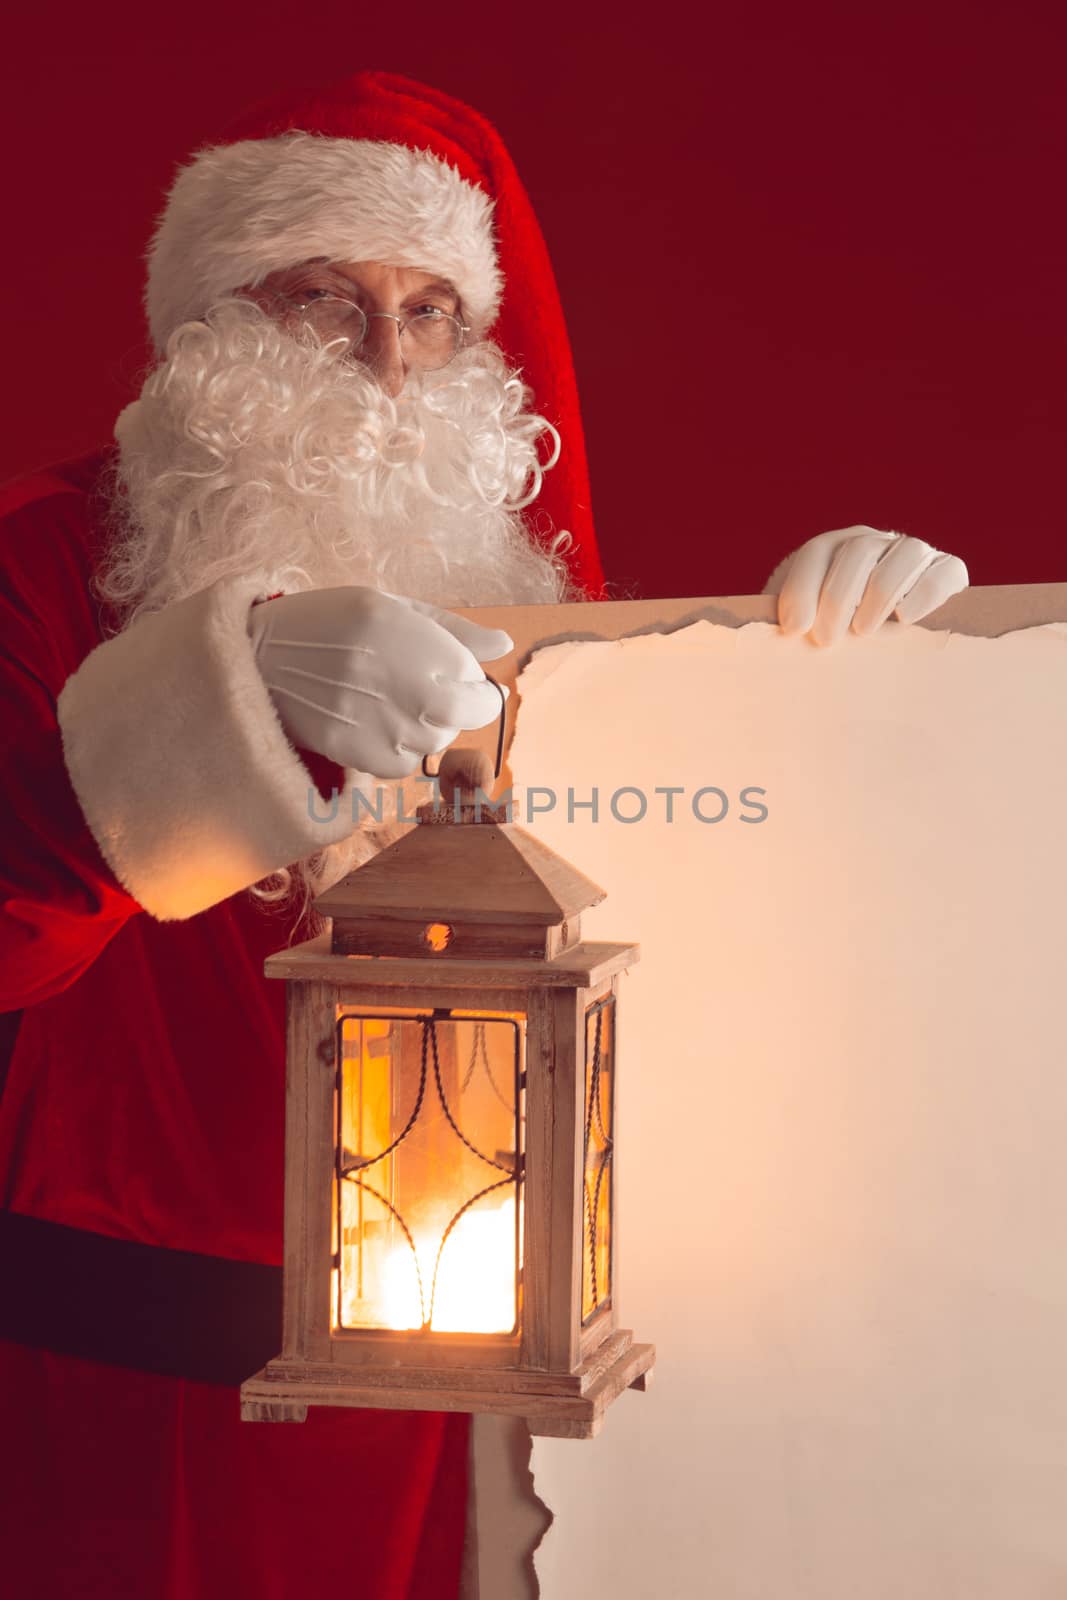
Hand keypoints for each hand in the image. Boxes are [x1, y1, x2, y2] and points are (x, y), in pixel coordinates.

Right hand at [247, 587, 510, 776]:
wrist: (260, 656)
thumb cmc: (331, 623)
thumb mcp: (393, 606)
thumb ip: (454, 630)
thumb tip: (503, 645)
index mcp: (425, 647)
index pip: (482, 692)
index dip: (472, 685)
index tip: (450, 676)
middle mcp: (414, 691)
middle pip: (465, 720)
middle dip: (452, 706)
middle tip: (413, 686)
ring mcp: (390, 729)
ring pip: (434, 743)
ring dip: (421, 726)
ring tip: (381, 698)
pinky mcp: (363, 757)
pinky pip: (403, 765)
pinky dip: (394, 748)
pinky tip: (366, 720)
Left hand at [763, 526, 968, 646]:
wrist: (883, 657)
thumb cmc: (834, 640)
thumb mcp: (809, 627)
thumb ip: (792, 620)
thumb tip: (785, 629)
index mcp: (838, 549)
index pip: (819, 552)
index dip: (803, 587)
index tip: (794, 629)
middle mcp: (877, 543)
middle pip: (859, 551)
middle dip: (838, 597)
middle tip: (826, 640)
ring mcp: (915, 554)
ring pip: (905, 553)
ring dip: (880, 593)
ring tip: (863, 631)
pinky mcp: (948, 572)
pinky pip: (946, 571)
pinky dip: (926, 592)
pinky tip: (904, 619)